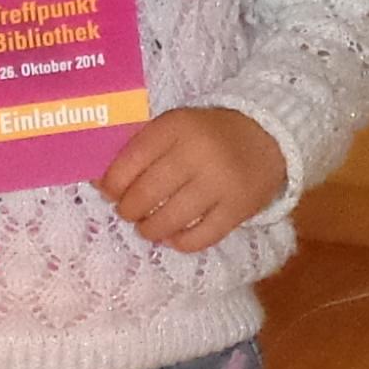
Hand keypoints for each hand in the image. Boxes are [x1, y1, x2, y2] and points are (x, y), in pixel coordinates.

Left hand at [100, 107, 286, 255]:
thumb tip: (99, 181)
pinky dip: (181, 242)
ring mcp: (220, 183)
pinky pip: (200, 238)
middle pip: (145, 195)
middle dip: (128, 210)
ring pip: (169, 220)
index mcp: (176, 127)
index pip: (129, 162)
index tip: (110, 192)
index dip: (111, 185)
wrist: (268, 135)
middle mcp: (197, 153)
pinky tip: (175, 236)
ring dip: (150, 229)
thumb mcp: (174, 126)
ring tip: (148, 227)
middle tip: (129, 212)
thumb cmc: (209, 133)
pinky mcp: (238, 209)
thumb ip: (140, 148)